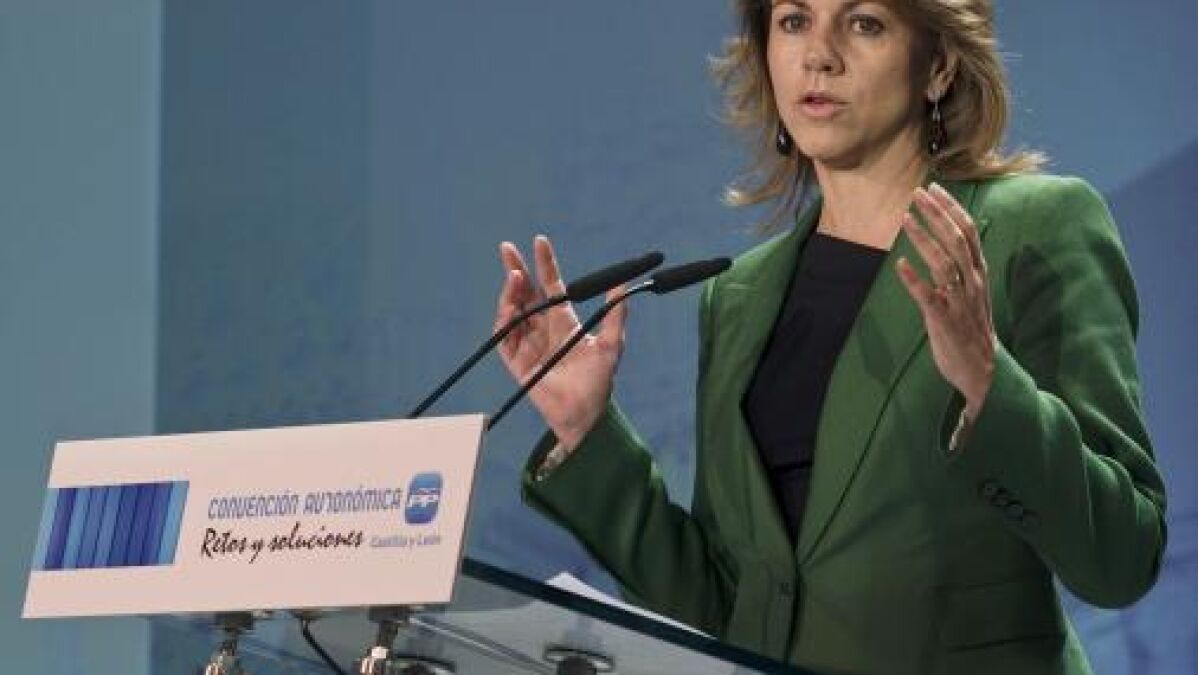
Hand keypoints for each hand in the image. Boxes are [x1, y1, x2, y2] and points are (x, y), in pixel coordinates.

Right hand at [494, 235, 627, 449]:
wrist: (585, 413)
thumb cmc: (599, 381)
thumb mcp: (611, 345)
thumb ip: (615, 316)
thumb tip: (622, 287)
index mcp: (564, 320)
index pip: (551, 285)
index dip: (544, 263)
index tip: (540, 241)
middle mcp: (543, 327)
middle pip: (526, 292)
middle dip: (515, 269)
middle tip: (507, 248)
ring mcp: (528, 343)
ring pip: (513, 310)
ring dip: (511, 292)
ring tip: (515, 277)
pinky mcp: (516, 361)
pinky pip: (504, 337)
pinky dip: (504, 321)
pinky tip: (509, 308)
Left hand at [895, 183, 996, 418]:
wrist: (984, 372)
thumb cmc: (972, 330)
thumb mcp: (972, 294)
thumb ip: (962, 268)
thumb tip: (948, 240)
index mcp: (979, 274)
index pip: (968, 232)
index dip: (952, 208)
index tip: (935, 188)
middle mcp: (972, 284)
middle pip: (956, 240)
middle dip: (936, 214)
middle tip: (917, 193)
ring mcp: (959, 302)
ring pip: (943, 263)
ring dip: (923, 238)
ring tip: (904, 218)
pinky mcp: (944, 321)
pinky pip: (928, 297)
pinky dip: (914, 280)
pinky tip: (899, 264)